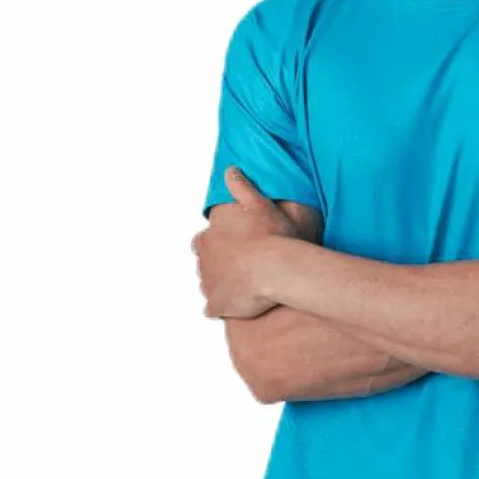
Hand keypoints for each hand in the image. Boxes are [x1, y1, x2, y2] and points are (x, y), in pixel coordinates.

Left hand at [191, 166, 296, 318]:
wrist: (277, 269)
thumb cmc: (270, 236)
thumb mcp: (258, 204)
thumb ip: (241, 187)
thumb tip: (230, 170)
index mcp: (208, 238)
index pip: (202, 241)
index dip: (218, 243)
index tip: (234, 244)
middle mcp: (202, 262)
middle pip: (204, 264)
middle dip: (217, 264)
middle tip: (240, 264)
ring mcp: (209, 285)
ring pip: (208, 286)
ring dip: (221, 285)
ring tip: (243, 284)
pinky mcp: (218, 305)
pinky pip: (213, 309)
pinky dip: (222, 307)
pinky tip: (236, 303)